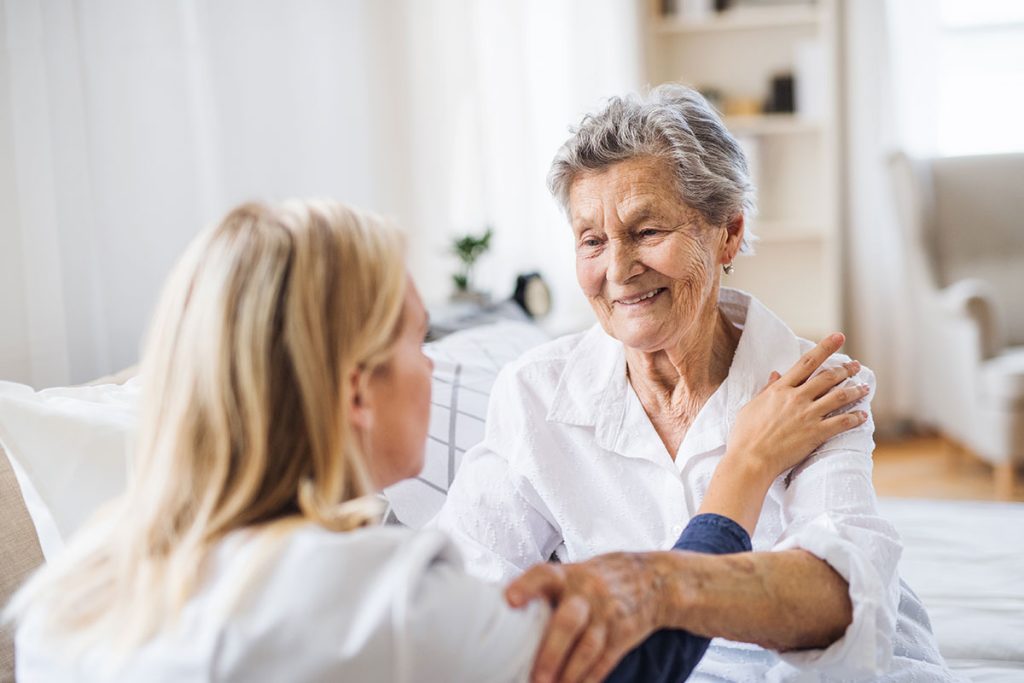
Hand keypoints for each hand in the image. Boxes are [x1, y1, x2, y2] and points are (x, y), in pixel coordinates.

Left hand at [506, 552, 664, 682]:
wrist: (654, 580)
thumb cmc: (597, 578)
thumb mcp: (573, 572)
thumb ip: (545, 590)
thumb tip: (503, 608)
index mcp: (568, 575)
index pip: (544, 575)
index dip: (526, 586)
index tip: (509, 600)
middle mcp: (587, 593)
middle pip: (568, 622)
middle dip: (551, 653)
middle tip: (535, 679)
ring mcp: (607, 615)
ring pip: (587, 648)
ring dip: (569, 674)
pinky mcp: (622, 635)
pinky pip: (604, 662)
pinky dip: (589, 679)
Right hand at [726, 332, 867, 483]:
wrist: (750, 459)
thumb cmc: (745, 435)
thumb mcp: (751, 406)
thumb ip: (767, 389)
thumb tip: (775, 374)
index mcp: (780, 389)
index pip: (807, 362)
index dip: (825, 347)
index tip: (839, 337)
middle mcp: (796, 398)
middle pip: (827, 377)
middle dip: (845, 369)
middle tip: (856, 366)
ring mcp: (808, 415)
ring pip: (838, 396)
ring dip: (854, 390)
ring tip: (864, 387)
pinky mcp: (816, 433)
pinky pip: (841, 422)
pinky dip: (855, 417)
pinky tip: (863, 415)